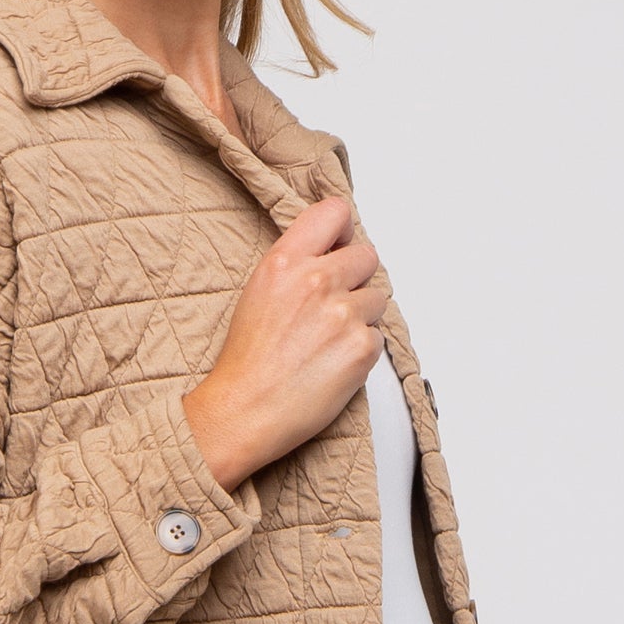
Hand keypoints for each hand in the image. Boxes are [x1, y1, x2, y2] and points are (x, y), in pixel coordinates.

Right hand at [182, 194, 386, 492]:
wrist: (244, 411)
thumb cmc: (246, 361)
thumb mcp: (258, 293)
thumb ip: (295, 265)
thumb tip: (333, 253)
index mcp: (284, 262)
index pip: (334, 213)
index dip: (343, 232)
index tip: (339, 248)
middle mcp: (316, 280)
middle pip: (367, 256)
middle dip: (356, 279)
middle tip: (333, 308)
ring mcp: (343, 313)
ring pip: (378, 299)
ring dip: (361, 317)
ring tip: (327, 342)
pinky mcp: (362, 347)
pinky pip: (378, 337)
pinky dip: (361, 351)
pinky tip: (332, 364)